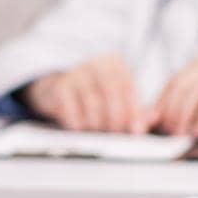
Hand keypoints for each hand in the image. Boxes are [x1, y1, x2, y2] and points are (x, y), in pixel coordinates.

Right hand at [25, 56, 146, 132]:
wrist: (58, 87)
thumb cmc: (94, 95)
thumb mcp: (115, 97)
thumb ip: (132, 111)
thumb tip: (140, 128)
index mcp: (115, 64)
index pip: (129, 86)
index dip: (134, 110)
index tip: (136, 130)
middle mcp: (97, 64)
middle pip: (112, 92)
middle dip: (116, 117)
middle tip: (115, 133)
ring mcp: (77, 73)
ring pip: (93, 103)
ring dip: (97, 123)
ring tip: (97, 130)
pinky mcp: (60, 86)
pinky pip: (72, 110)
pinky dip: (78, 124)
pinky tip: (80, 128)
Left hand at [147, 57, 197, 137]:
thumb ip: (183, 112)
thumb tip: (151, 122)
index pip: (173, 84)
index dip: (159, 105)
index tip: (149, 126)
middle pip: (181, 86)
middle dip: (170, 111)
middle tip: (167, 133)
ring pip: (197, 91)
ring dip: (185, 115)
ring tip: (180, 135)